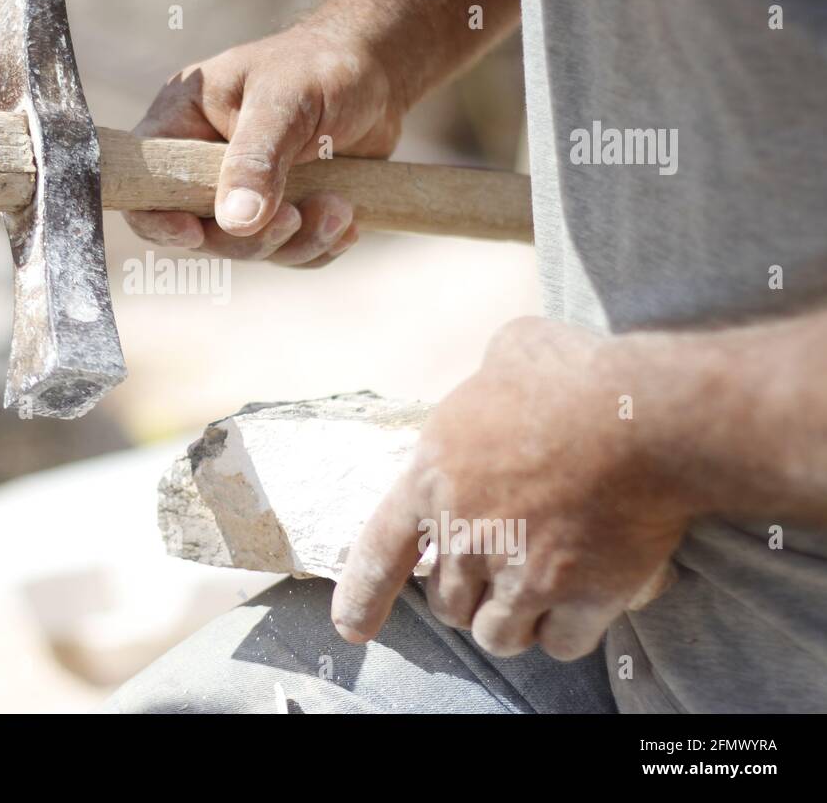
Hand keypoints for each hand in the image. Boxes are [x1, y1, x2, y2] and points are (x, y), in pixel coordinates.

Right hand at [124, 22, 404, 266]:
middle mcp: (203, 166)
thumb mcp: (285, 101)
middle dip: (250, 239)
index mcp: (182, 124)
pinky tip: (347, 219)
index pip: (146, 185)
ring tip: (340, 209)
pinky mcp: (281, 212)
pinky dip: (319, 246)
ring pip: (249, 249)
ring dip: (297, 243)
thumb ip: (256, 159)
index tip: (195, 232)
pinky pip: (289, 253)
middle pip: (201, 234)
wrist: (375, 71)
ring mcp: (242, 195)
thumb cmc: (320, 67)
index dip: (159, 219)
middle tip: (297, 215)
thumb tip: (235, 222)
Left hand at [332, 317, 688, 659]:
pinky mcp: (581, 598)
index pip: (380, 553)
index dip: (362, 596)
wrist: (646, 415)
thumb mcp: (509, 353)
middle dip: (468, 594)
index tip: (351, 629)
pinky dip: (567, 631)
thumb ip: (486, 384)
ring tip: (536, 596)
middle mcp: (466, 535)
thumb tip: (499, 381)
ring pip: (498, 635)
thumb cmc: (575, 376)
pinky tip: (583, 605)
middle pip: (447, 602)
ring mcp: (521, 574)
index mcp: (432, 478)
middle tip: (498, 571)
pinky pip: (560, 643)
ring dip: (513, 621)